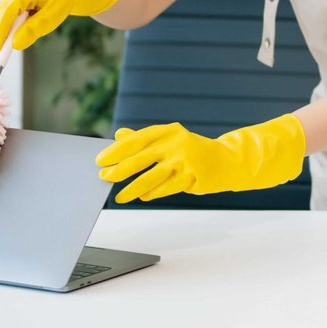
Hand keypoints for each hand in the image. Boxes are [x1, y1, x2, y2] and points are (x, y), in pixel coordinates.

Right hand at [0, 0, 130, 58]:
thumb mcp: (55, 16)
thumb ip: (34, 30)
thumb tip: (15, 45)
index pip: (5, 17)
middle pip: (4, 12)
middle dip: (7, 30)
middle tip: (11, 49)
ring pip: (9, 6)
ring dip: (17, 18)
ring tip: (39, 16)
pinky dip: (22, 9)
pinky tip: (38, 8)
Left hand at [95, 115, 305, 202]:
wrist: (225, 161)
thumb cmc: (192, 151)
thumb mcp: (170, 140)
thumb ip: (144, 139)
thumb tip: (119, 135)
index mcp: (168, 130)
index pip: (137, 139)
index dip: (116, 150)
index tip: (101, 160)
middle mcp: (176, 142)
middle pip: (142, 157)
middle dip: (120, 169)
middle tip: (104, 177)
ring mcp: (186, 160)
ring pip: (153, 175)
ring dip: (133, 187)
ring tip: (120, 196)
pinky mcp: (193, 176)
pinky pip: (167, 187)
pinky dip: (154, 193)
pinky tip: (143, 196)